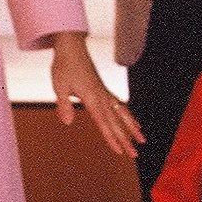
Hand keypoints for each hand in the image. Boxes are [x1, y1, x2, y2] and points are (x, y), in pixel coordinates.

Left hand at [49, 32, 143, 158]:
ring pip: (122, 113)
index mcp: (92, 98)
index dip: (112, 138)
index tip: (121, 151)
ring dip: (132, 127)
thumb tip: (67, 122)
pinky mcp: (103, 89)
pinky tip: (132, 121)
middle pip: (116, 122)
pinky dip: (127, 114)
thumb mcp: (59, 85)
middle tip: (135, 155)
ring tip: (142, 139)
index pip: (104, 123)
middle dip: (126, 139)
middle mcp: (102, 97)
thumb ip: (64, 104)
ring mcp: (104, 92)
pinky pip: (119, 104)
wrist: (72, 47)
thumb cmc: (64, 66)